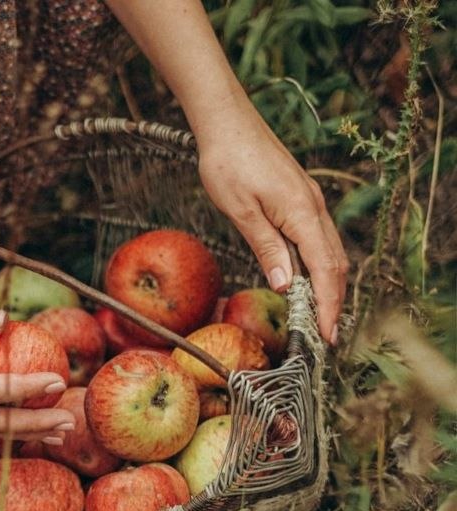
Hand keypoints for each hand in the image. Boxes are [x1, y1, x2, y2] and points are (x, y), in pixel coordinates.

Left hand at [195, 109, 347, 343]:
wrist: (226, 122)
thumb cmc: (227, 163)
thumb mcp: (241, 211)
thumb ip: (266, 247)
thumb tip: (285, 284)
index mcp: (302, 213)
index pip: (324, 270)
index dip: (328, 305)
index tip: (327, 335)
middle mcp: (313, 207)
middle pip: (334, 264)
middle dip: (333, 302)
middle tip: (325, 336)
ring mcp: (309, 201)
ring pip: (329, 251)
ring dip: (327, 285)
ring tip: (319, 316)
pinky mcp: (299, 197)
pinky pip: (317, 238)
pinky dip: (318, 264)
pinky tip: (305, 279)